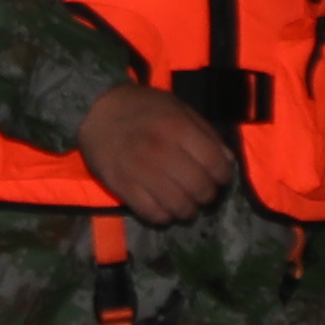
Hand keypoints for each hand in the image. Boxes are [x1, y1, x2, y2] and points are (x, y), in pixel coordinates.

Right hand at [75, 83, 241, 225]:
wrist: (96, 110)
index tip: (220, 178)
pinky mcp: (122, 187)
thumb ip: (206, 133)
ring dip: (188, 210)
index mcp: (179, 129)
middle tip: (202, 193)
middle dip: (207, 195)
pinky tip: (165, 209)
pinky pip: (152, 214)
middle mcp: (162, 151)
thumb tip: (227, 162)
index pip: (216, 164)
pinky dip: (164, 217)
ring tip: (186, 205)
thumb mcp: (179, 108)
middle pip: (200, 189)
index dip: (224, 176)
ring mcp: (141, 172)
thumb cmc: (143, 108)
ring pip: (179, 206)